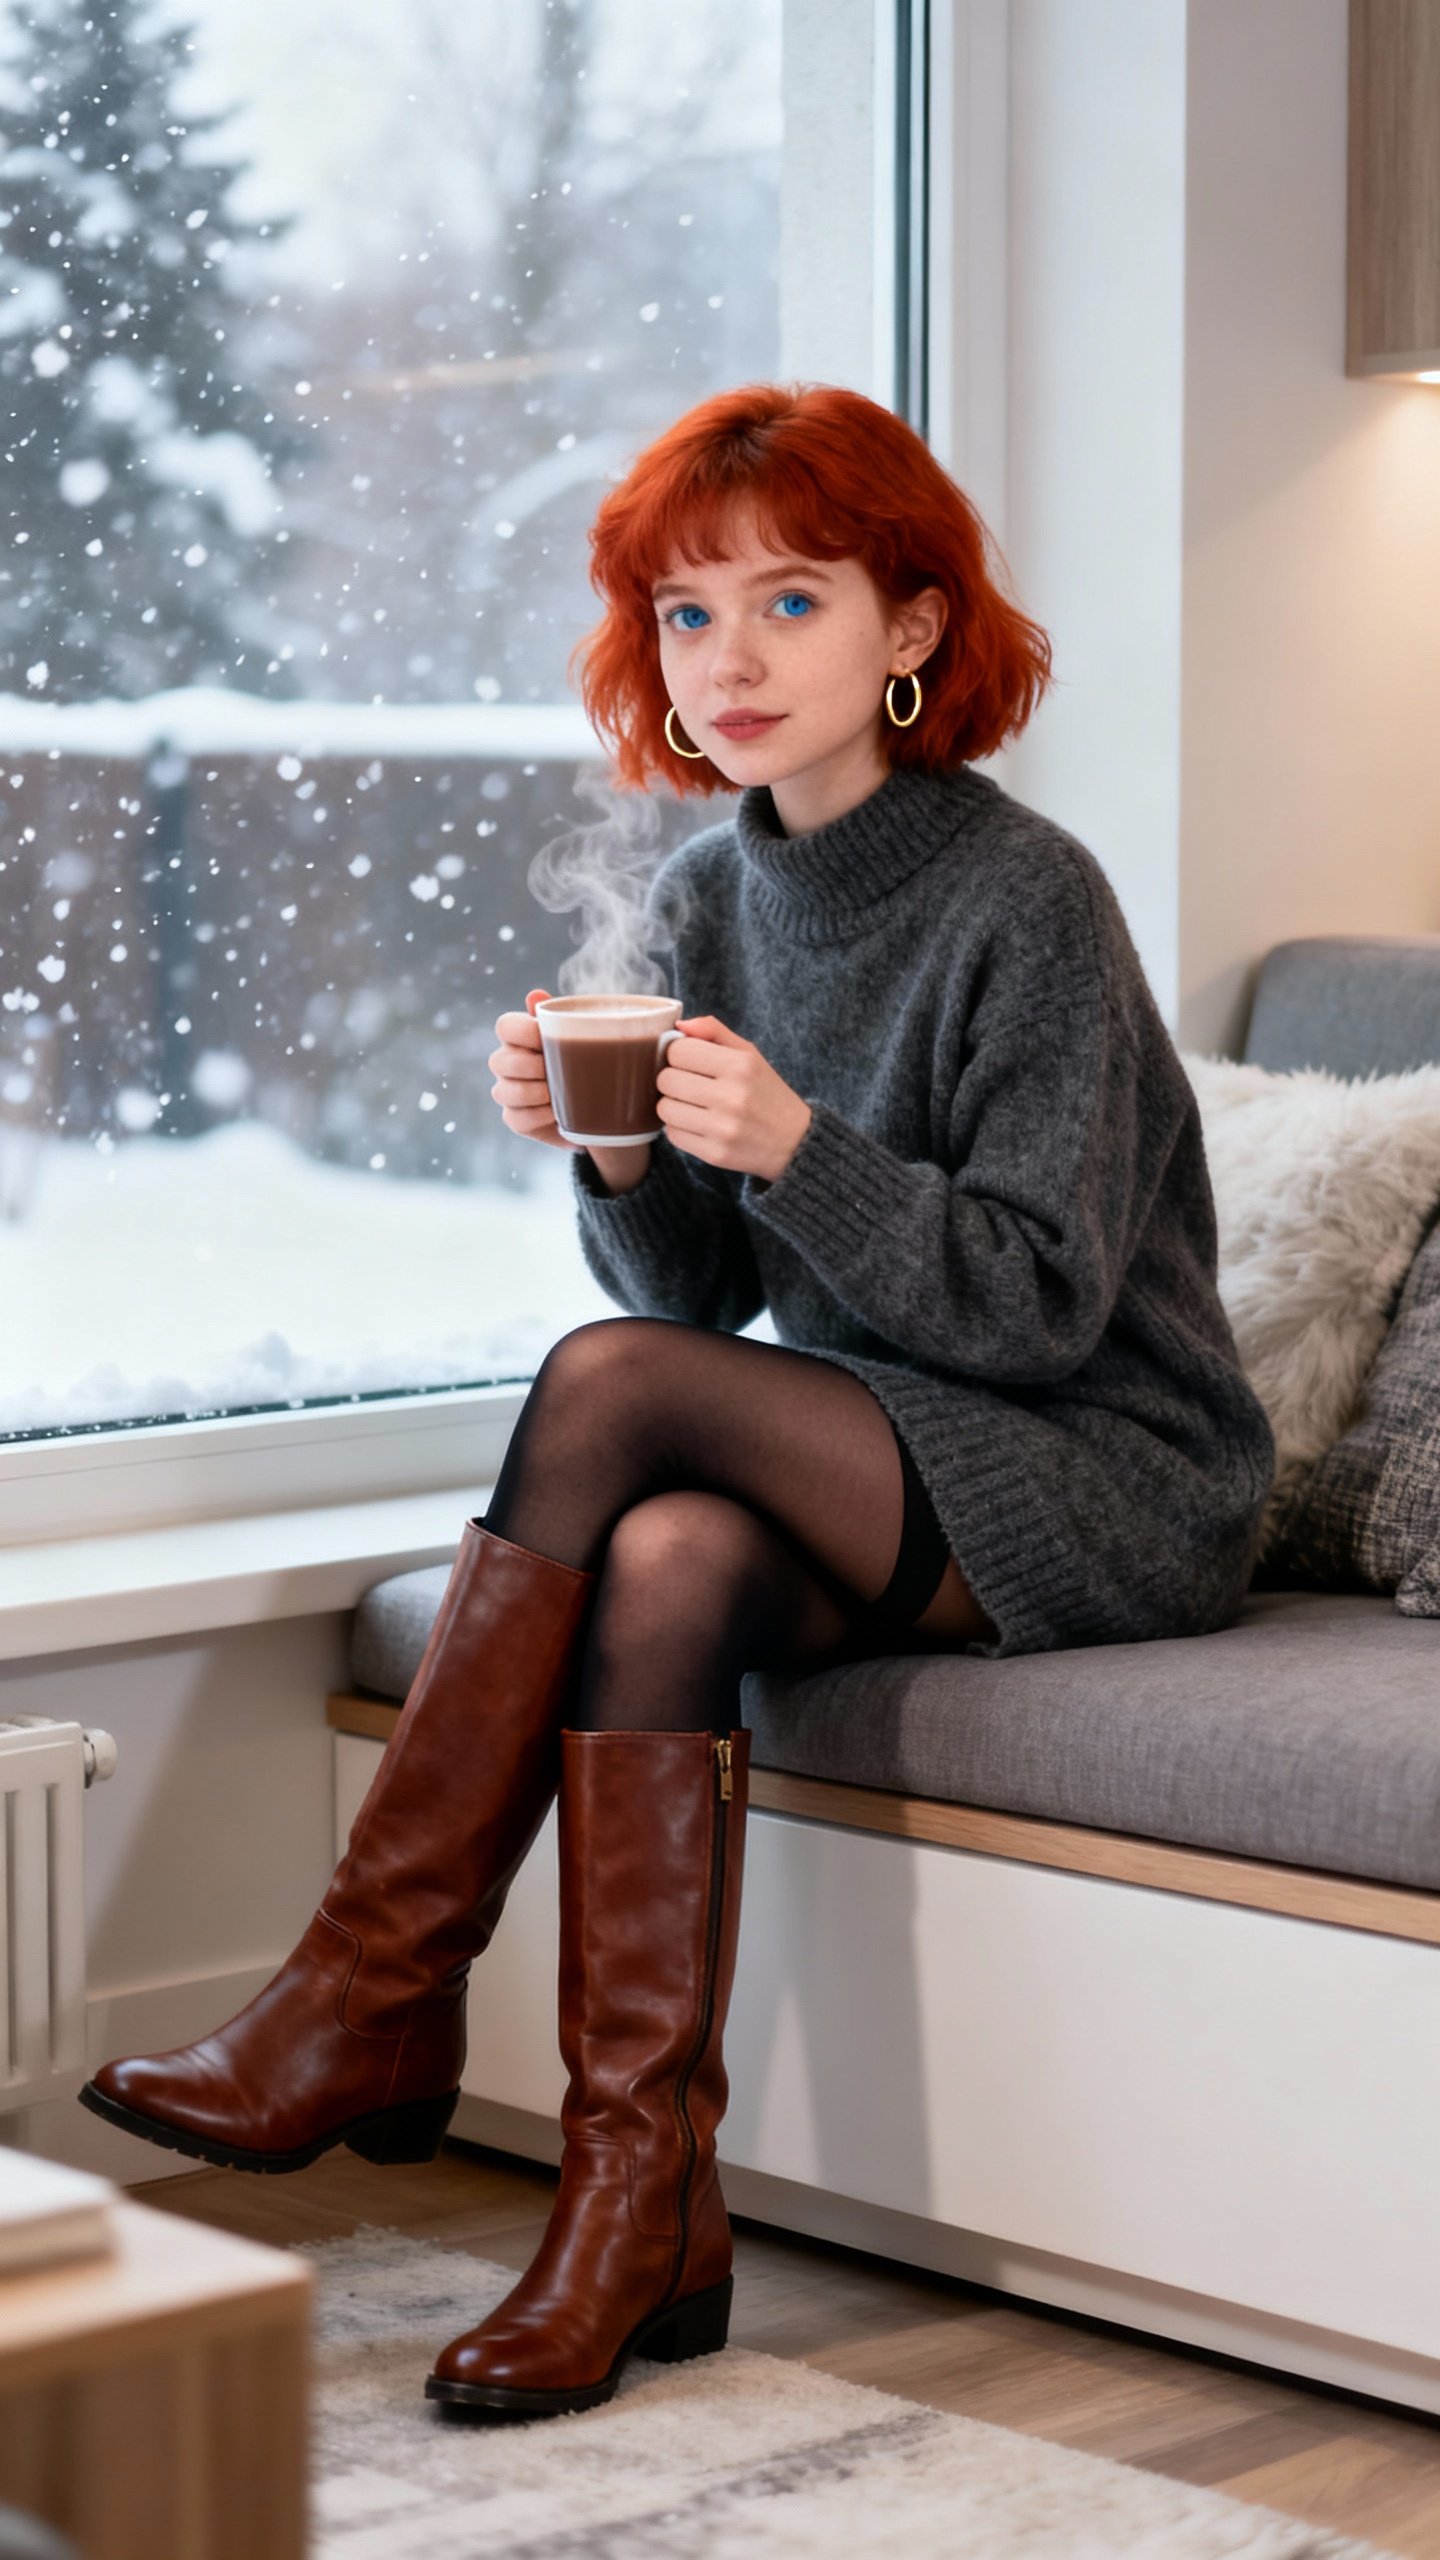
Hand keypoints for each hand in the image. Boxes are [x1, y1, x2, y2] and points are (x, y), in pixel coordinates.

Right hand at [487, 988, 580, 1151]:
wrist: (599, 1102)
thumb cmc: (585, 1060)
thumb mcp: (580, 1036)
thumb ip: (559, 1015)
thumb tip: (535, 995)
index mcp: (520, 1037)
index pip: (505, 1026)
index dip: (523, 1031)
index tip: (548, 1038)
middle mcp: (507, 1062)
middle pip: (499, 1060)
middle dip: (531, 1066)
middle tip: (559, 1069)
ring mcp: (508, 1091)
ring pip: (503, 1091)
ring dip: (535, 1093)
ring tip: (561, 1093)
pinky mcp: (515, 1118)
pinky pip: (516, 1118)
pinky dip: (538, 1116)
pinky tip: (557, 1113)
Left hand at [657, 1015, 812, 1183]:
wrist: (794, 1141)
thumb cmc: (765, 1092)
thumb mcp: (749, 1055)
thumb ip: (714, 1032)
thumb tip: (678, 1025)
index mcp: (740, 1066)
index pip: (678, 1051)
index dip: (678, 1054)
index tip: (689, 1062)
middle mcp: (732, 1096)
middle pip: (666, 1080)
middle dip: (673, 1080)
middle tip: (689, 1085)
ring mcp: (723, 1128)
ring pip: (664, 1109)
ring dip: (673, 1106)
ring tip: (693, 1106)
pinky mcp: (715, 1153)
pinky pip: (673, 1135)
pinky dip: (680, 1129)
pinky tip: (700, 1125)